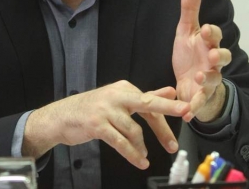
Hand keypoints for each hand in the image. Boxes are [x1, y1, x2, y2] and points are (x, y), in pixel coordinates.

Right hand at [22, 80, 190, 168]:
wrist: (61, 117)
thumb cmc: (92, 109)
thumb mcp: (119, 100)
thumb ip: (145, 97)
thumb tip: (170, 91)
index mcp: (123, 88)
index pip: (150, 101)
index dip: (169, 113)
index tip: (187, 115)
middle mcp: (116, 95)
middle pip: (147, 103)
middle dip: (168, 110)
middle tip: (187, 112)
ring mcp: (105, 109)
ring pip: (134, 130)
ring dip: (142, 147)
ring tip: (144, 156)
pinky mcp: (97, 124)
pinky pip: (120, 142)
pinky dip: (132, 154)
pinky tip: (139, 161)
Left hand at [173, 0, 231, 120]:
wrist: (189, 81)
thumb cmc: (190, 53)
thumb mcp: (187, 30)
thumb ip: (190, 8)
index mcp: (208, 44)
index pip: (215, 36)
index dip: (212, 33)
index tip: (206, 29)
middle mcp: (212, 61)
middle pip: (222, 58)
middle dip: (219, 55)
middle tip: (213, 54)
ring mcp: (208, 80)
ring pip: (213, 79)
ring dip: (208, 79)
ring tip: (199, 77)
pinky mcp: (200, 97)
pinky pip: (198, 103)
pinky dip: (193, 108)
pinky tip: (186, 113)